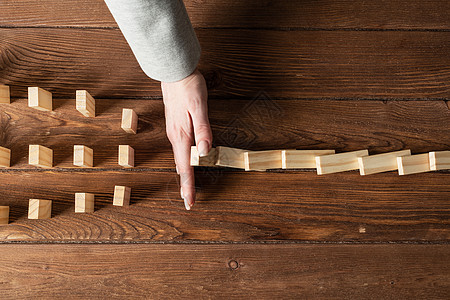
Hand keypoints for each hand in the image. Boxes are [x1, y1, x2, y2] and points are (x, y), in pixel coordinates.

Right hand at [161, 68, 211, 209]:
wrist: (174, 71)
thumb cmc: (188, 87)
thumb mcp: (199, 107)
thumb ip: (203, 130)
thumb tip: (205, 152)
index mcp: (181, 135)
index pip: (186, 167)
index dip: (188, 185)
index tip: (190, 201)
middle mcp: (175, 136)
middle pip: (181, 166)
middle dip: (185, 184)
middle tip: (189, 200)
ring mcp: (174, 131)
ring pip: (179, 158)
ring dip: (184, 174)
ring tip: (187, 187)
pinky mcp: (176, 126)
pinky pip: (179, 149)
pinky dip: (183, 161)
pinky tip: (185, 163)